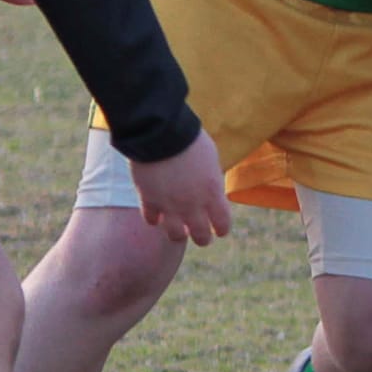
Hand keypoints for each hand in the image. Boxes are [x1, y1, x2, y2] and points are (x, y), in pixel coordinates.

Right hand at [130, 129, 232, 246]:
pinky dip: (155, 219)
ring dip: (179, 234)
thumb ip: (211, 180)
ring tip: (179, 230)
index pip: (222, 223)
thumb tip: (210, 191)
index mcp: (213, 193)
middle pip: (201, 236)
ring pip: (176, 235)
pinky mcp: (148, 200)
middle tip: (202, 236)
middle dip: (203, 238)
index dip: (222, 228)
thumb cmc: (191, 140)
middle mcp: (193, 205)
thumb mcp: (212, 160)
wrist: (161, 133)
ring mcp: (170, 205)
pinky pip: (151, 220)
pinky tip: (157, 216)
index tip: (220, 230)